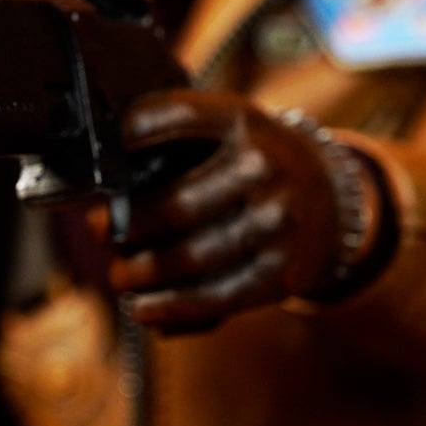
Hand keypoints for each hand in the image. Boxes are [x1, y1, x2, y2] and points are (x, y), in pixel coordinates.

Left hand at [106, 90, 377, 335]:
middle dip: (124, 226)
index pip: (177, 116)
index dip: (129, 136)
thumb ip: (171, 134)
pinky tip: (143, 309)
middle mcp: (264, 167)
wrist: (331, 196)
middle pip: (177, 205)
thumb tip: (99, 164)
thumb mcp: (225, 127)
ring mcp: (278, 223)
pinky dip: (171, 309)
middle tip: (99, 231)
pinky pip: (217, 299)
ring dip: (140, 274)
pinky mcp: (283, 272)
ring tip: (119, 275)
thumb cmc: (252, 161)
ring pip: (191, 260)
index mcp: (242, 121)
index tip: (95, 158)